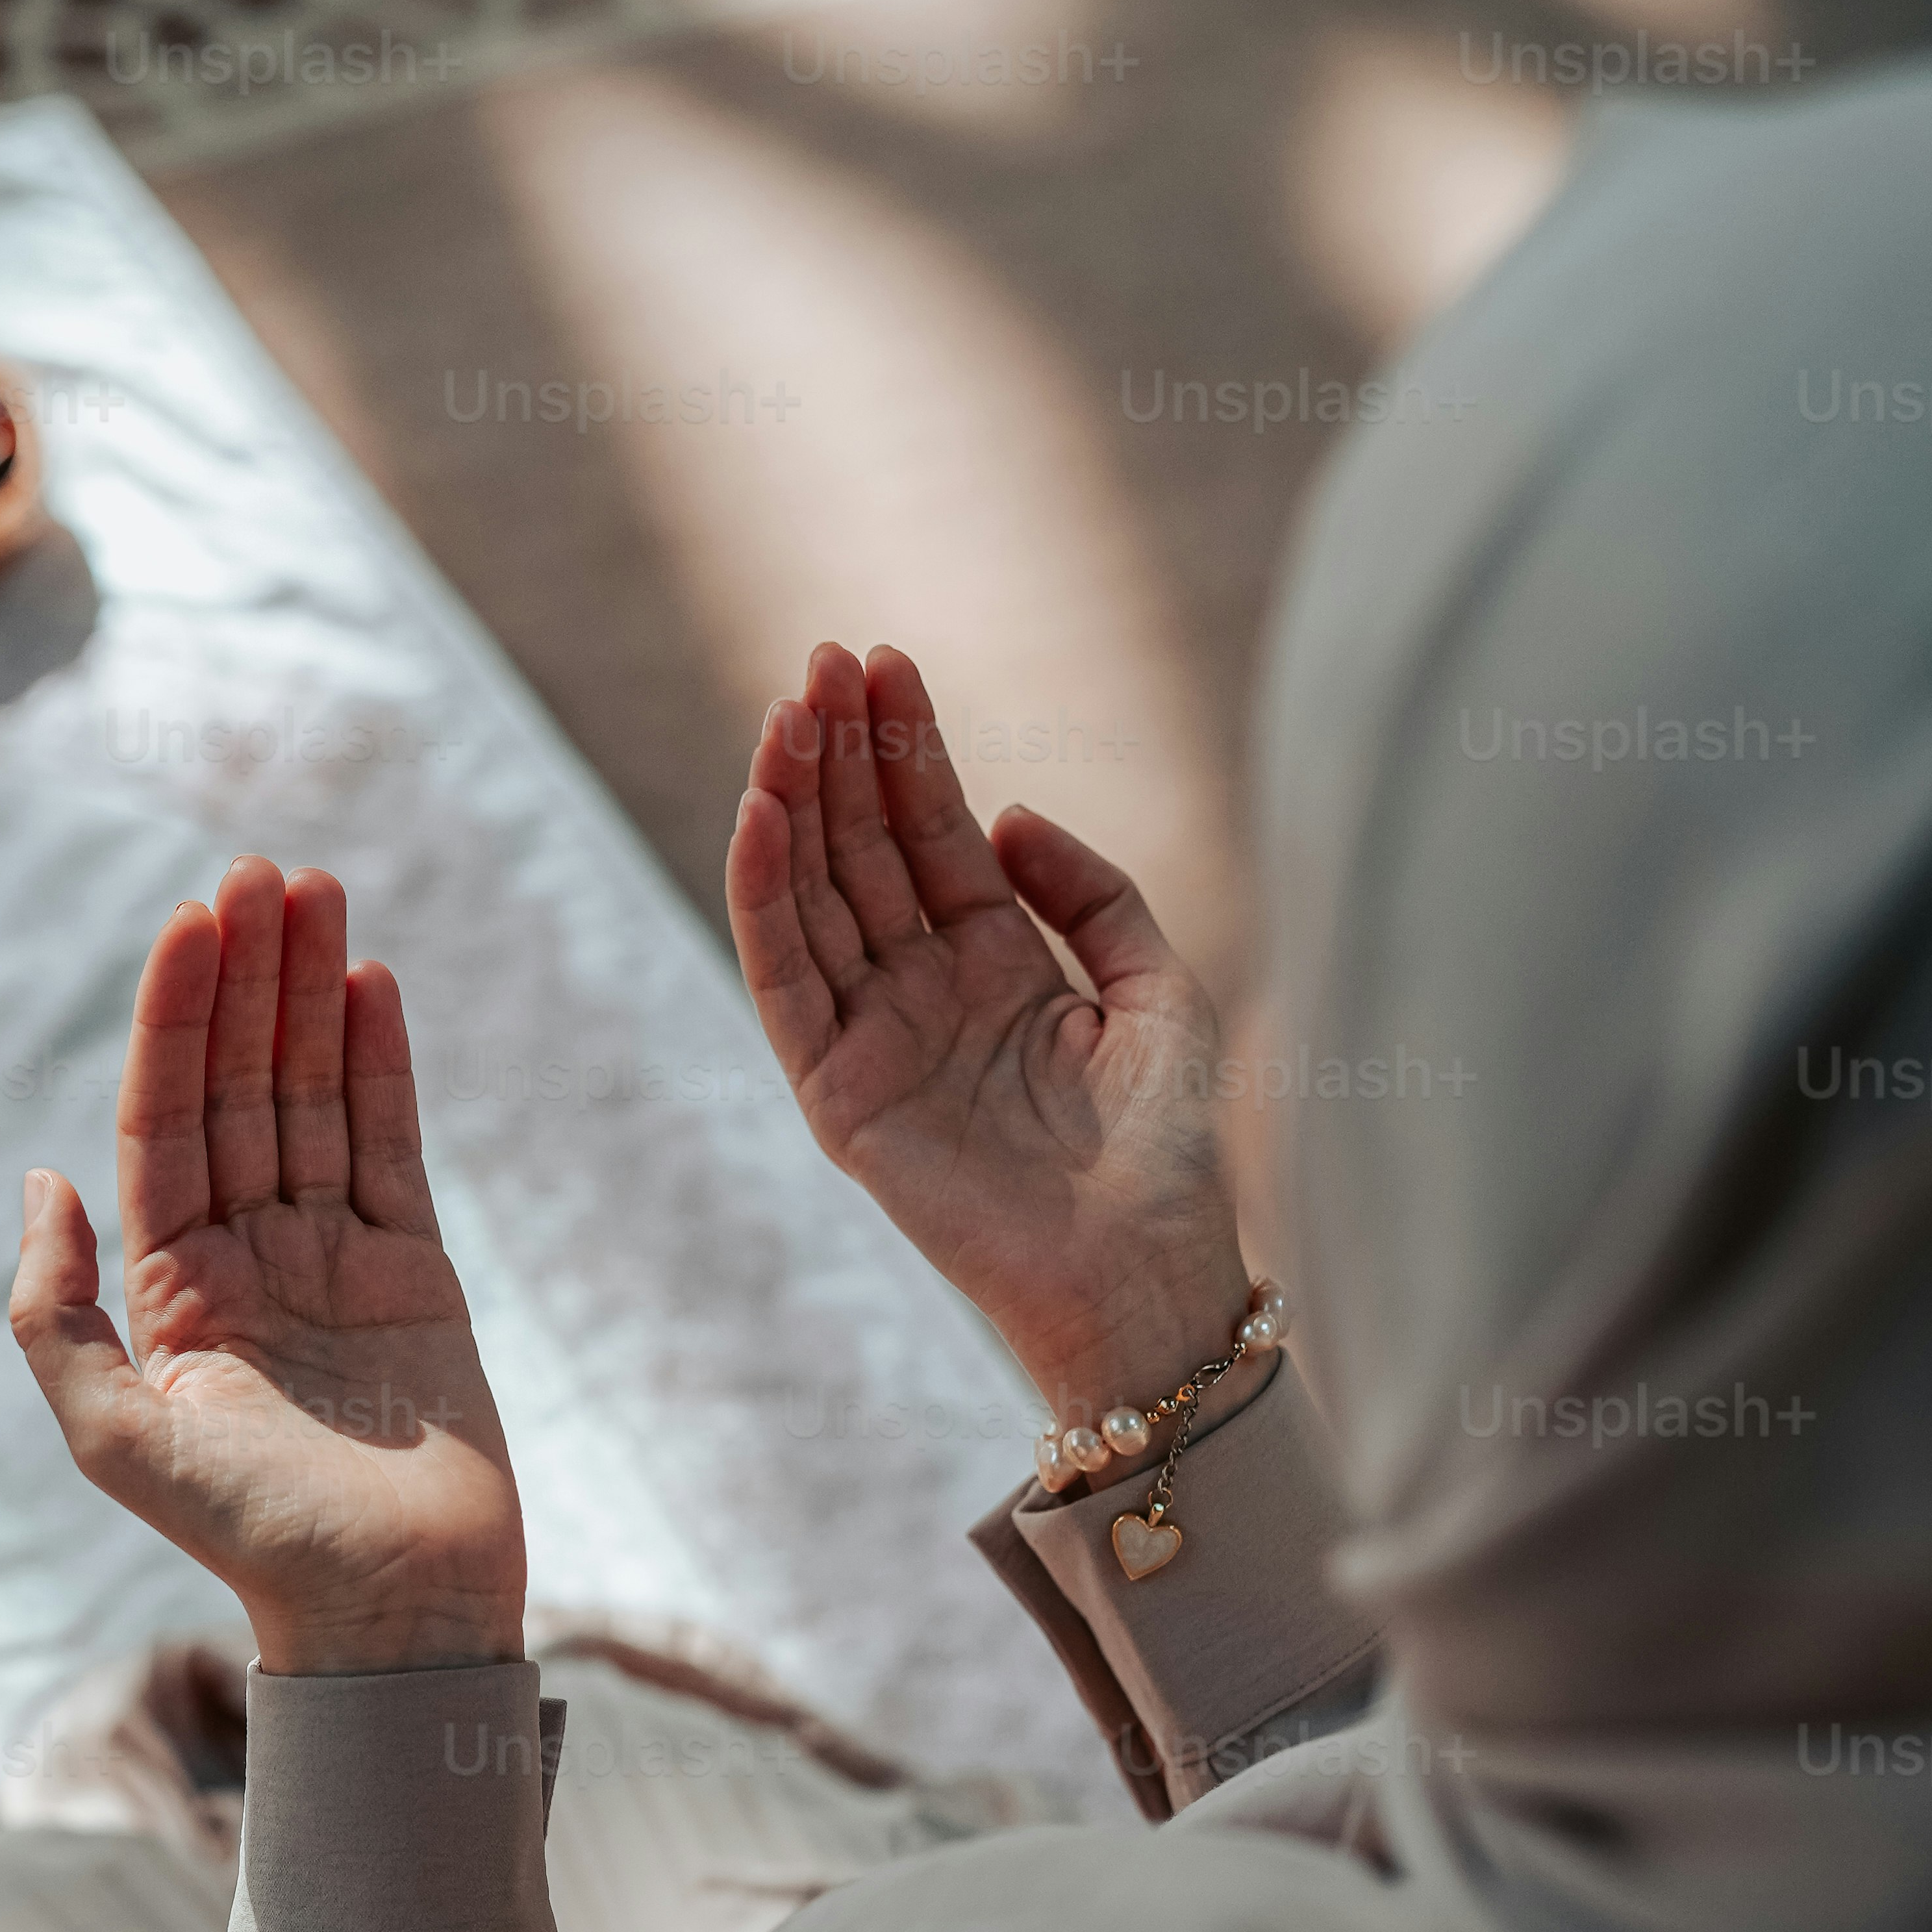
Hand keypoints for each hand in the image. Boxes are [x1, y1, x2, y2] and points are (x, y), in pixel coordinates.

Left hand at [10, 858, 526, 1673]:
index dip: (177, 1018)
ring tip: (316, 891)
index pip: (168, 1120)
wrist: (388, 1610)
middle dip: (248, 978)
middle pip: (244, 1087)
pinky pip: (391, 1146)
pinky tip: (368, 982)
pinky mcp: (416, 1273)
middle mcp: (248, 1258)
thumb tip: (38, 1178)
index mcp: (172, 1287)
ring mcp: (334, 1259)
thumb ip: (57, 1312)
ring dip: (311, 994)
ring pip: (317, 1098)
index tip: (192, 921)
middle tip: (260, 869)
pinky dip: (382, 1064)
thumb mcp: (113, 1436)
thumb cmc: (248, 1540)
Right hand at [726, 639, 1254, 1436]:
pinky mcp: (840, 1100)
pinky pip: (788, 985)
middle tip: (820, 660)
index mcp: (996, 963)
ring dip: (792, 804)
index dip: (903, 748)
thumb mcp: (1161, 987)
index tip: (881, 659)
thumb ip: (1094, 893)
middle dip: (838, 755)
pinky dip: (766, 901)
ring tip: (787, 715)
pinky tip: (760, 819)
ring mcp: (875, 1044)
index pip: (928, 833)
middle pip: (862, 852)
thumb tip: (1004, 817)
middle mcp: (924, 994)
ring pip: (815, 901)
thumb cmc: (1171, 1148)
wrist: (1150, 1272)